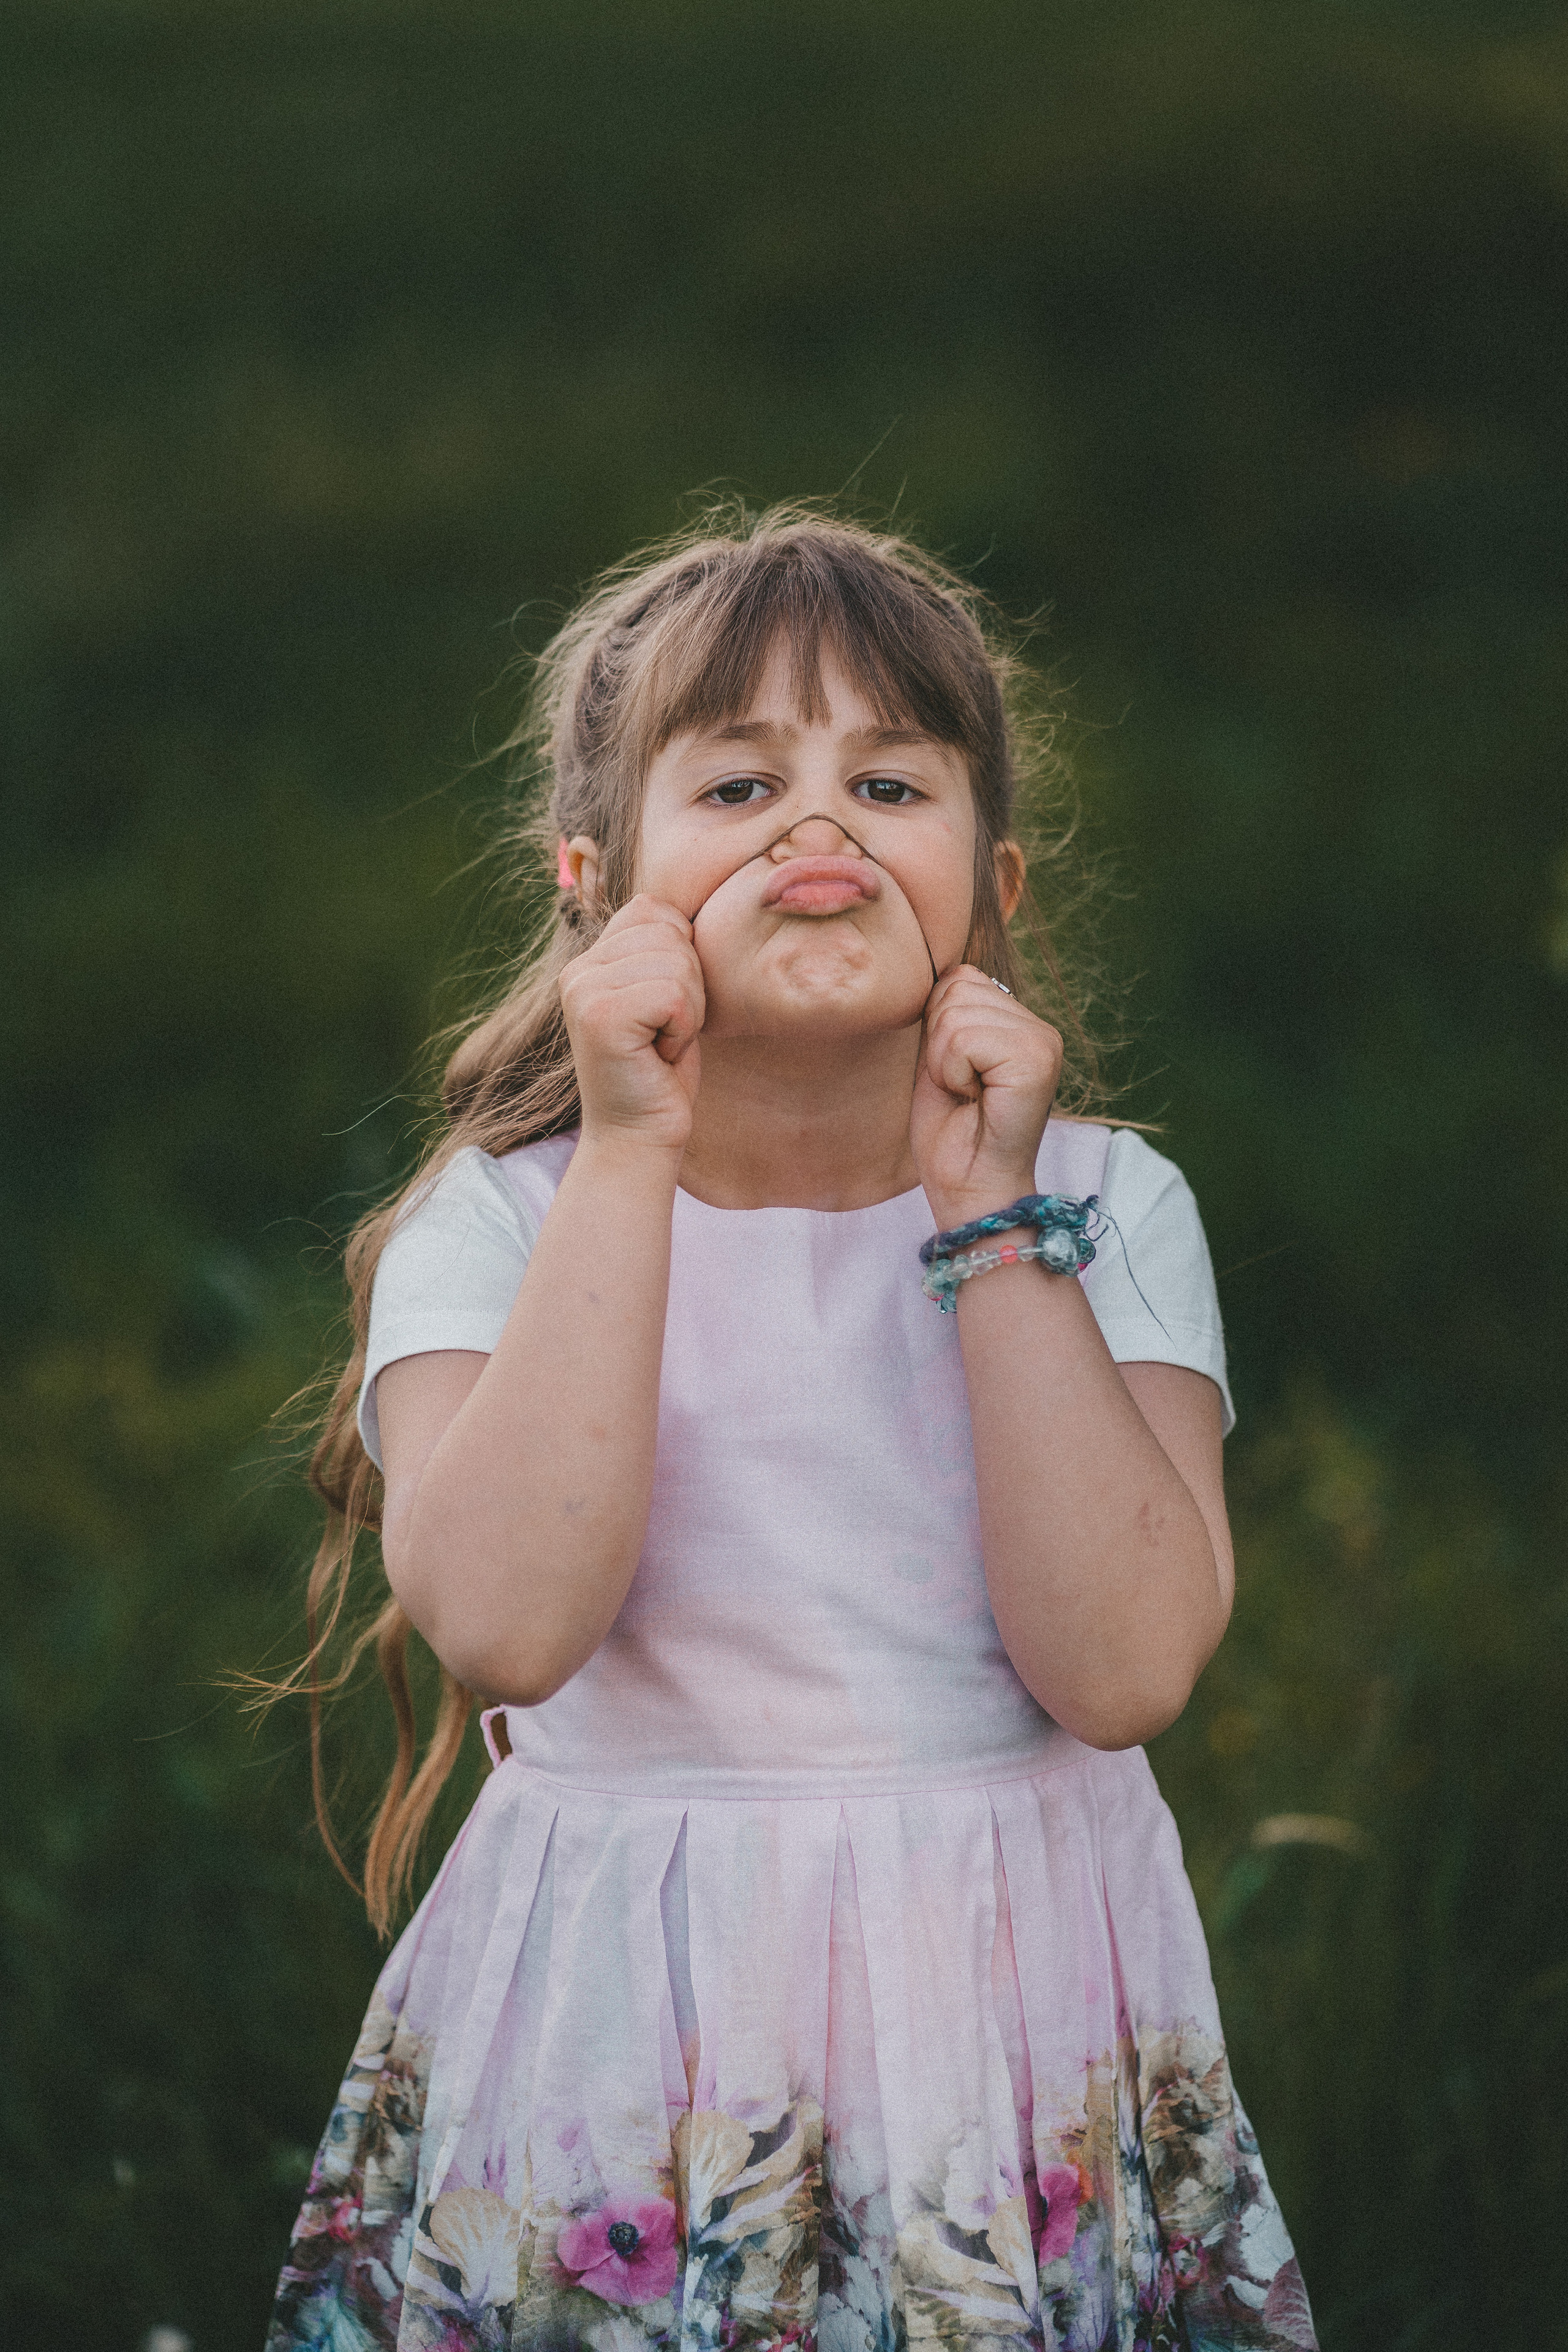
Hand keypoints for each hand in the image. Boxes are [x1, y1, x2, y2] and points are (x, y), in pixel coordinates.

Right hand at [558, 895, 704, 1154]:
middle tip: (663, 1033)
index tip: (664, 1008)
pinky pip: (675, 995)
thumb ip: (659, 950)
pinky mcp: (600, 1016)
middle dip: (689, 988)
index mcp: (589, 959)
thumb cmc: (659, 1071)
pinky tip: (660, 1055)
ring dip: (687, 1011)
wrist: (639, 1137)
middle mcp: (577, 970)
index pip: (654, 909)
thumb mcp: (661, 997)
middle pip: (671, 935)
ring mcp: (583, 991)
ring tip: (660, 1044)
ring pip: (677, 964)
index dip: (681, 957)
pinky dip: (683, 1030)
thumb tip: (682, 912)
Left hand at [909, 967, 1062, 1227]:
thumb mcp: (940, 1059)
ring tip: (968, 1096)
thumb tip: (938, 969)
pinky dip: (953, 1072)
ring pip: (954, 1014)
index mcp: (1021, 1023)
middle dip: (939, 1045)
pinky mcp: (1037, 1060)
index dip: (937, 1029)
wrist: (969, 1189)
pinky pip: (962, 1038)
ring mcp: (1043, 1042)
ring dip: (944, 1062)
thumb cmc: (952, 1133)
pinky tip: (975, 1100)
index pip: (959, 978)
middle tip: (962, 1090)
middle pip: (955, 989)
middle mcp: (1040, 1027)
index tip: (956, 1075)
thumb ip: (946, 1014)